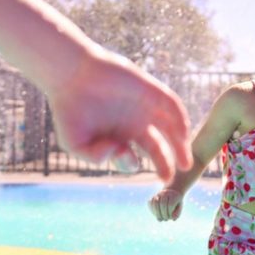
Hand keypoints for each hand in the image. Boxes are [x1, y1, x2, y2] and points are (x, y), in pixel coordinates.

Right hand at [46, 46, 192, 180]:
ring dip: (180, 146)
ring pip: (170, 128)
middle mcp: (134, 124)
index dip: (131, 164)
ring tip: (186, 164)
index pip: (133, 158)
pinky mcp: (150, 90)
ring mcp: (144, 107)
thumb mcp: (75, 143)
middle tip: (169, 180)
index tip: (125, 158)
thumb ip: (93, 156)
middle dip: (165, 164)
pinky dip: (179, 120)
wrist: (69, 74)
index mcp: (118, 137)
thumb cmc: (69, 109)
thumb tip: (117, 153)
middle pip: (157, 148)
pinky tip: (183, 136)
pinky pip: (171, 105)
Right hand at [149, 188, 183, 220]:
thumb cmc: (176, 203)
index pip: (170, 205)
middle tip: (166, 219)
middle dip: (164, 214)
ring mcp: (158, 194)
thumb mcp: (179, 208)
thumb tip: (173, 219)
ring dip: (157, 213)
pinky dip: (152, 210)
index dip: (170, 213)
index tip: (171, 217)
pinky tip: (156, 214)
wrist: (171, 193)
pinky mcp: (153, 197)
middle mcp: (165, 193)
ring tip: (160, 219)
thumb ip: (177, 214)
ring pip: (155, 203)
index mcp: (174, 195)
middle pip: (163, 204)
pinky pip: (150, 203)